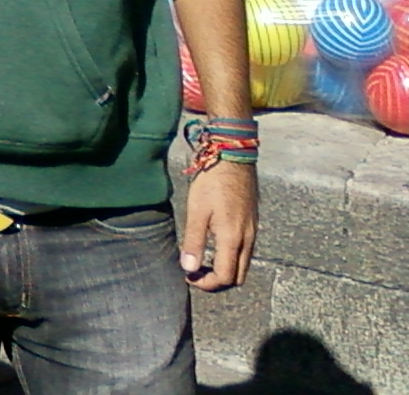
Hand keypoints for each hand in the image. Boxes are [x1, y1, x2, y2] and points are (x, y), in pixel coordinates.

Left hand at [179, 162, 256, 291]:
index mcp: (233, 239)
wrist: (233, 159)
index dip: (206, 283)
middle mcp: (247, 239)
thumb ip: (194, 241)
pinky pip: (245, 251)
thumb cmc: (212, 182)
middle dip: (217, 281)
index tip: (188, 276)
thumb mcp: (197, 211)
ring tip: (202, 261)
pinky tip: (214, 246)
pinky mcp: (252, 224)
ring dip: (224, 270)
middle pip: (238, 276)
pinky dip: (230, 258)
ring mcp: (252, 232)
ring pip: (243, 265)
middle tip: (195, 273)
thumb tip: (189, 268)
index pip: (225, 277)